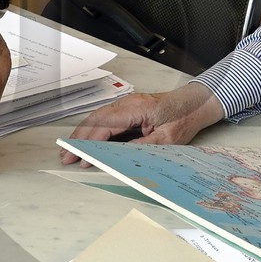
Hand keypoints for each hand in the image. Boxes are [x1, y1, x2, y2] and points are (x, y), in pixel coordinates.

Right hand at [59, 82, 225, 164]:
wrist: (194, 103)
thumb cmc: (183, 118)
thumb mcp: (167, 139)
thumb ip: (143, 146)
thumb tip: (120, 156)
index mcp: (137, 108)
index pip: (106, 126)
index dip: (92, 144)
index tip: (84, 158)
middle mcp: (127, 103)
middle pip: (96, 120)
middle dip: (79, 139)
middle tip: (67, 156)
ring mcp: (125, 104)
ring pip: (97, 118)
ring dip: (82, 134)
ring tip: (70, 150)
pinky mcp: (126, 108)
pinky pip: (104, 118)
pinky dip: (92, 129)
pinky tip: (85, 140)